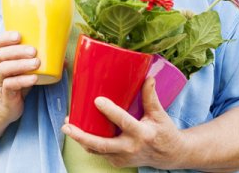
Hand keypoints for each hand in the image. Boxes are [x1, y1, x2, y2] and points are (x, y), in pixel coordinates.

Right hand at [0, 31, 39, 124]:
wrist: (3, 108)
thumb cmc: (15, 84)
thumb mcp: (24, 71)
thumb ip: (39, 62)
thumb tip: (63, 58)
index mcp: (2, 58)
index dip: (6, 37)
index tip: (18, 35)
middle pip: (1, 55)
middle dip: (18, 50)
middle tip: (33, 51)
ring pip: (5, 69)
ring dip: (21, 65)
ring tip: (37, 63)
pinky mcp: (5, 94)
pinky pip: (10, 85)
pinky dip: (22, 80)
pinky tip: (34, 78)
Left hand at [61, 77, 188, 169]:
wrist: (170, 155)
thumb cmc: (165, 132)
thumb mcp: (160, 114)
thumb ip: (150, 96)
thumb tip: (147, 76)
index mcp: (142, 134)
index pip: (124, 122)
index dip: (110, 111)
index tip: (97, 100)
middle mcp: (131, 148)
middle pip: (102, 144)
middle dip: (82, 136)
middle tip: (67, 125)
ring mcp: (123, 157)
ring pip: (97, 150)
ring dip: (81, 139)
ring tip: (68, 126)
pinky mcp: (118, 161)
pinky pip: (100, 153)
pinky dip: (89, 143)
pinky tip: (80, 131)